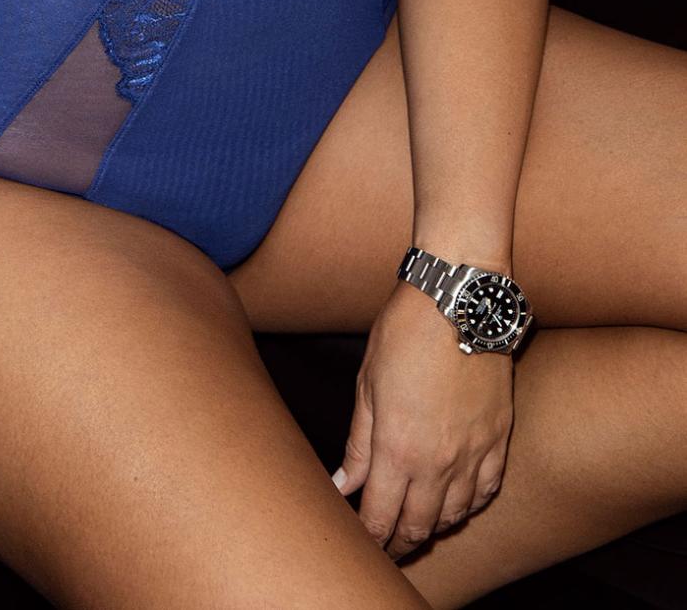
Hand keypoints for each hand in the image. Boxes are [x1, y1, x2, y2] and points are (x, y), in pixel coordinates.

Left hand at [331, 279, 513, 561]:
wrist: (460, 300)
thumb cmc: (406, 332)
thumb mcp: (367, 383)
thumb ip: (358, 442)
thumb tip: (343, 484)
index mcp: (398, 448)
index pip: (381, 517)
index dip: (370, 537)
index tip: (361, 541)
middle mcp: (439, 462)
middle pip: (418, 526)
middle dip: (398, 541)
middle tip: (386, 544)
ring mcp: (474, 453)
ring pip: (455, 515)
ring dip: (433, 526)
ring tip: (417, 525)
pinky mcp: (500, 439)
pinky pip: (488, 491)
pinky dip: (470, 505)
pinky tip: (457, 503)